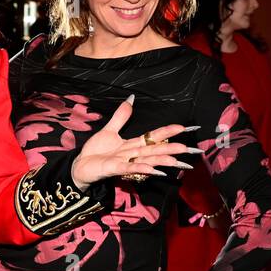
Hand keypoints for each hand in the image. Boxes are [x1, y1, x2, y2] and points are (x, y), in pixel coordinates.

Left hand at [71, 97, 193, 187]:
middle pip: (155, 150)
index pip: (153, 137)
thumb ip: (121, 117)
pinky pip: (130, 168)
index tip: (183, 127)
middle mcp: (132, 155)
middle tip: (190, 148)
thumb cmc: (95, 152)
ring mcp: (124, 162)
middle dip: (172, 148)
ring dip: (161, 160)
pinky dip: (141, 168)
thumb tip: (131, 100)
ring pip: (146, 160)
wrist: (80, 166)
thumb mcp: (109, 130)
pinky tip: (153, 170)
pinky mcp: (114, 169)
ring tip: (177, 160)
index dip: (167, 131)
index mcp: (132, 145)